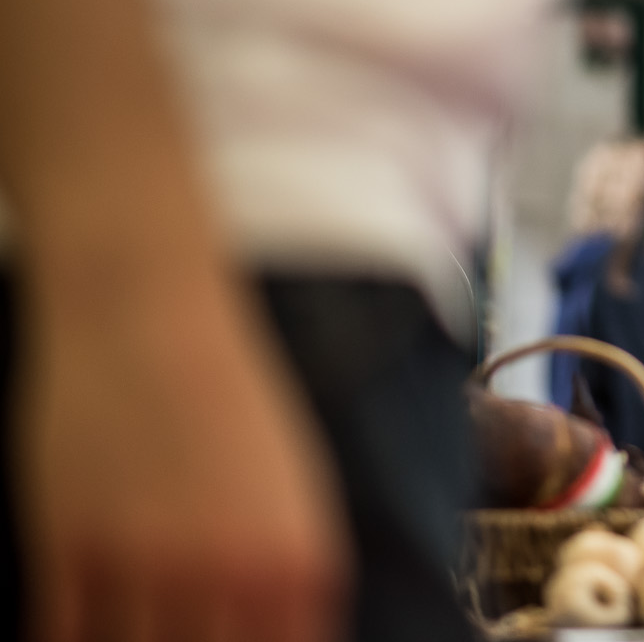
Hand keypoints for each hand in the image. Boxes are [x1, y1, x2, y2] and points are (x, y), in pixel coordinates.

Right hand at [20, 276, 349, 641]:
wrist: (148, 313)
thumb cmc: (226, 397)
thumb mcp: (289, 485)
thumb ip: (288, 574)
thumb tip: (285, 634)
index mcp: (296, 561)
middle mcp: (229, 573)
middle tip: (175, 634)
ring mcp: (147, 565)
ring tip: (129, 629)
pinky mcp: (69, 549)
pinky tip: (73, 628)